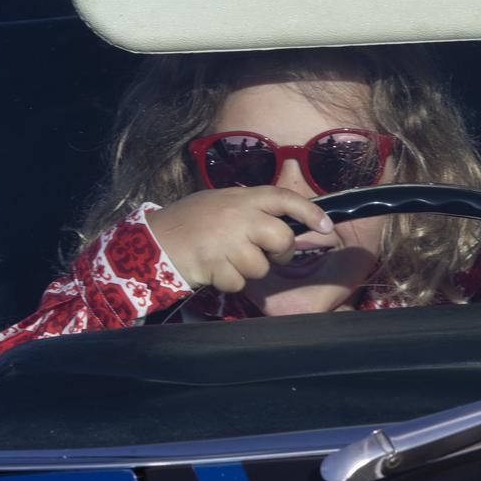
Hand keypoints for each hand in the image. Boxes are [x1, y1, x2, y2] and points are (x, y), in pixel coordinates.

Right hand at [146, 187, 333, 291]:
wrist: (154, 239)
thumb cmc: (190, 222)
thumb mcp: (220, 204)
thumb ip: (248, 210)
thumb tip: (281, 221)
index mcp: (241, 198)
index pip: (283, 198)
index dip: (309, 212)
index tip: (327, 225)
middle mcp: (237, 216)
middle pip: (282, 238)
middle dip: (281, 252)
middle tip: (268, 253)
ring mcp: (226, 240)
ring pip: (261, 266)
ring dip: (247, 269)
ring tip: (224, 257)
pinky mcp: (216, 264)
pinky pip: (239, 282)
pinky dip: (229, 282)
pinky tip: (212, 269)